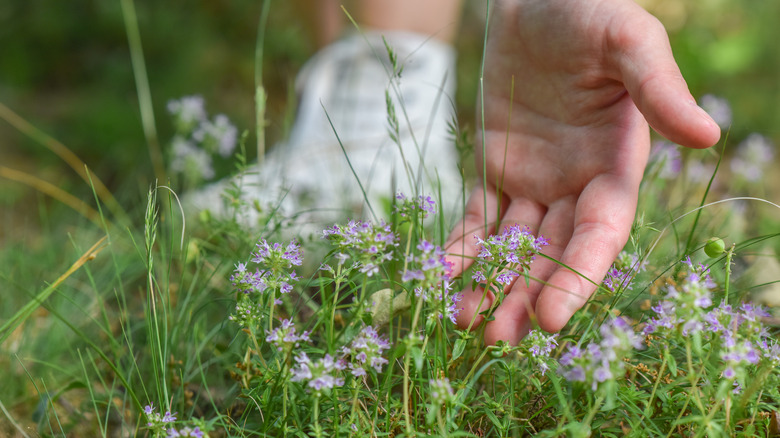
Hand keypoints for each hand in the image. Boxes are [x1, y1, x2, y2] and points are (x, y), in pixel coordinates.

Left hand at [445, 0, 719, 344]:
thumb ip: (657, 87)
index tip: (551, 318)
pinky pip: (479, 215)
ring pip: (515, 245)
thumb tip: (707, 136)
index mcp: (616, 165)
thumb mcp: (627, 40)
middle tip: (498, 339)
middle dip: (527, 295)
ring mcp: (535, 180)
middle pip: (554, 252)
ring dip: (493, 282)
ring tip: (466, 322)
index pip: (599, 233)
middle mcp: (577, 184)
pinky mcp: (497, 168)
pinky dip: (464, 245)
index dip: (578, 276)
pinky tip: (445, 273)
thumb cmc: (587, 10)